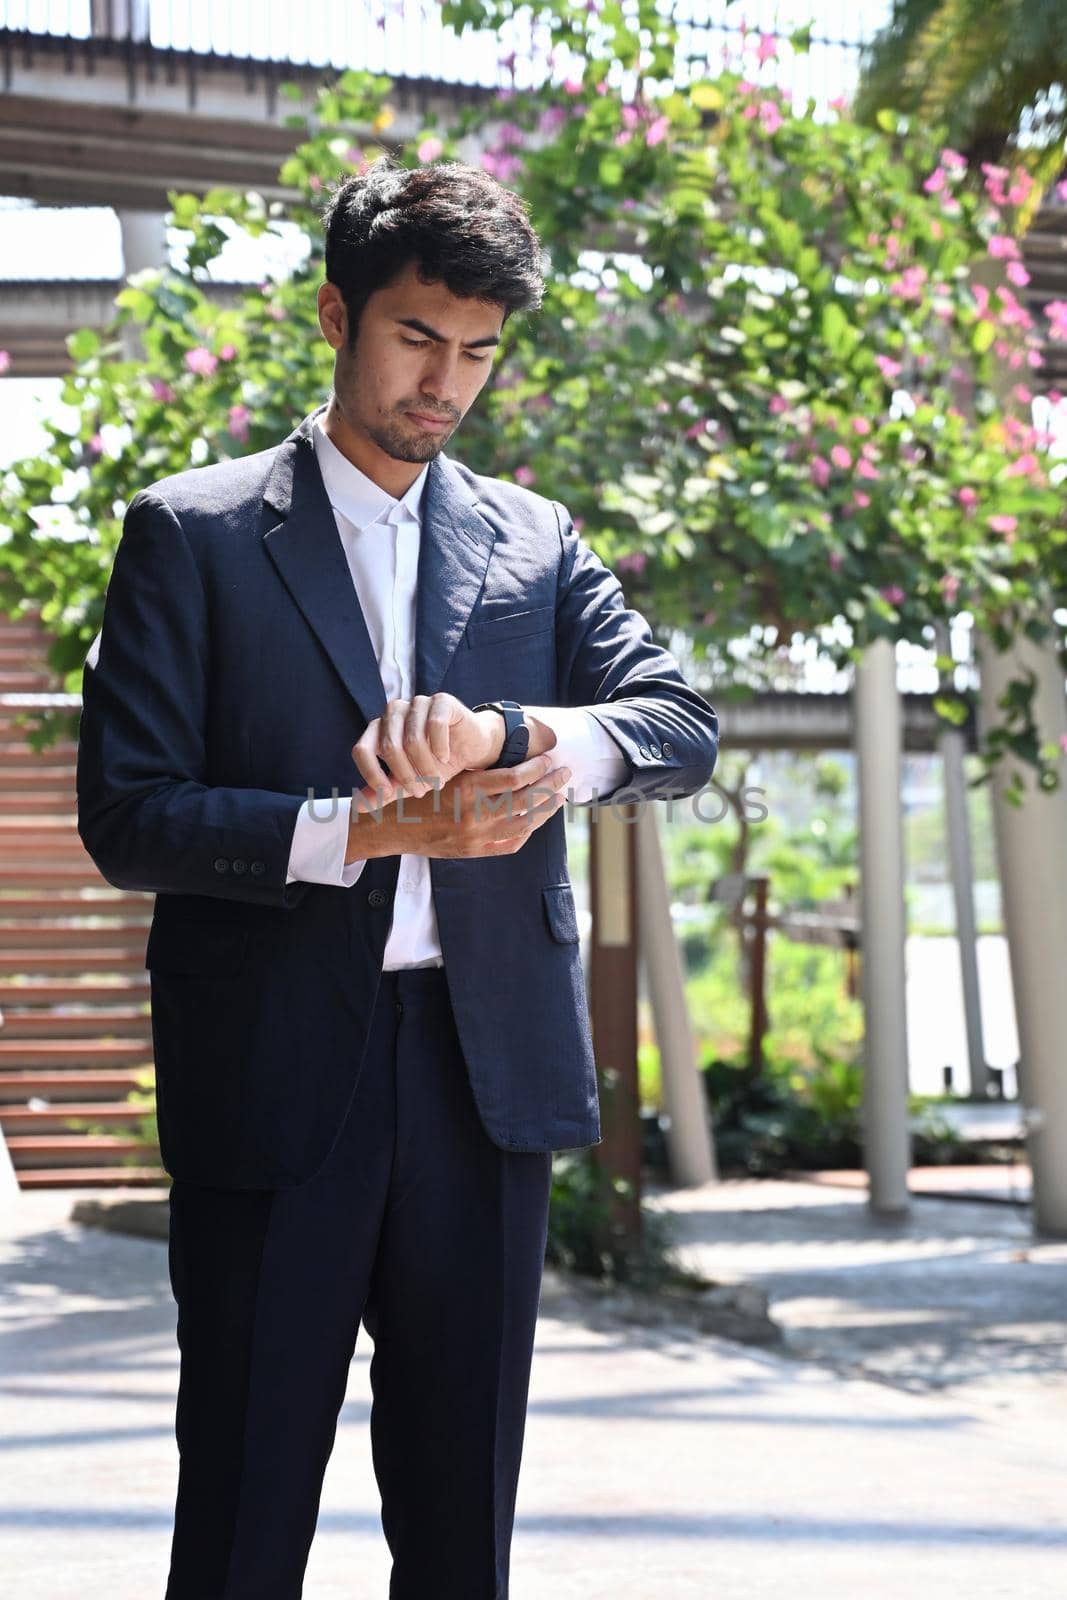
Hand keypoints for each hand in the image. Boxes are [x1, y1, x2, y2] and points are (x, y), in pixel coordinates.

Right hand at [346, 752, 571, 859]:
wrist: (392, 827)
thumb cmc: (418, 792)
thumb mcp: (447, 773)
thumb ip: (479, 772)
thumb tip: (518, 761)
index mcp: (467, 790)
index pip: (515, 778)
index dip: (537, 768)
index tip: (549, 759)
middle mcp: (475, 816)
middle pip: (526, 801)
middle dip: (551, 786)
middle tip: (565, 773)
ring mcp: (477, 838)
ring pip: (525, 824)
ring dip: (546, 809)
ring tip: (559, 797)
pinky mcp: (475, 853)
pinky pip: (511, 843)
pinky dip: (528, 831)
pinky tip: (536, 819)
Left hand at [350, 694, 499, 813]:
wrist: (471, 748)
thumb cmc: (436, 764)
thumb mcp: (408, 783)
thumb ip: (385, 791)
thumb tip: (358, 806)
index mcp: (379, 730)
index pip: (362, 750)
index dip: (371, 774)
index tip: (387, 794)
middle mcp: (393, 712)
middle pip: (389, 747)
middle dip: (406, 776)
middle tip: (421, 792)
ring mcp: (416, 703)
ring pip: (413, 739)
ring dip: (426, 767)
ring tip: (437, 781)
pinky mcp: (440, 701)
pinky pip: (435, 725)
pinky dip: (440, 747)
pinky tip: (446, 757)